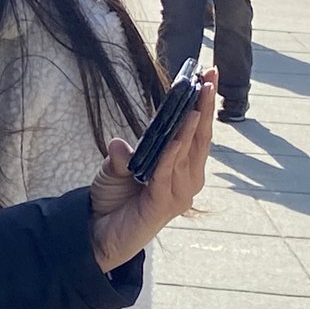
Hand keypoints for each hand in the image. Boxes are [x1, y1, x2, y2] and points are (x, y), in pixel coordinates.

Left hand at [89, 68, 216, 272]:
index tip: (208, 75)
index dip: (201, 104)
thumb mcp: (113, 170)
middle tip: (211, 76)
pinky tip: (175, 136)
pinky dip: (171, 153)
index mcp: (177, 164)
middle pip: (200, 137)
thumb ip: (120, 157)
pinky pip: (167, 172)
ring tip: (198, 97)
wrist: (98, 234)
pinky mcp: (163, 204)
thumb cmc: (113, 200)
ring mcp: (178, 192)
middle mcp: (184, 177)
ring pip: (188, 152)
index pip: (194, 130)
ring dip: (192, 125)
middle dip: (205, 105)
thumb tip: (119, 144)